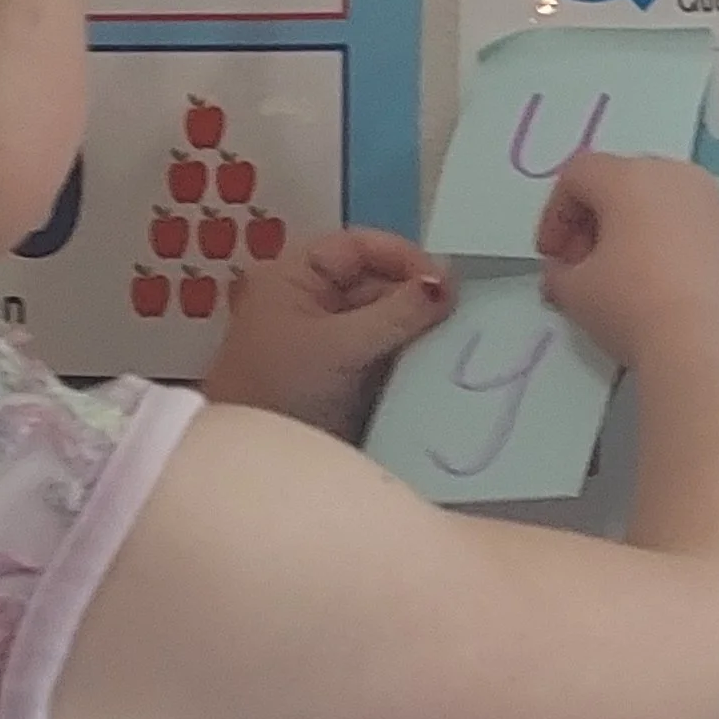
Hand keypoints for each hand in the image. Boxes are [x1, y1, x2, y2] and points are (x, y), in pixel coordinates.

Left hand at [202, 227, 453, 435]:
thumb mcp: (339, 346)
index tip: (446, 283)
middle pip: (378, 284)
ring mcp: (331, 343)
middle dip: (417, 299)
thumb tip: (447, 283)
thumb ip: (396, 313)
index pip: (358, 247)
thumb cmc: (282, 392)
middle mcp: (313, 304)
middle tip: (465, 318)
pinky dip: (413, 362)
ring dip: (420, 333)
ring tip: (461, 343)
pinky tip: (444, 368)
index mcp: (294, 279)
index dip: (403, 257)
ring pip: (388, 323)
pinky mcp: (348, 381)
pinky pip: (388, 358)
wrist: (253, 470)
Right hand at [535, 153, 718, 373]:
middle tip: (584, 266)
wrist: (711, 346)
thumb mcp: (576, 293)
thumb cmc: (632, 306)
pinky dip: (672, 249)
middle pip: (624, 183)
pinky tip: (665, 291)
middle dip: (596, 221)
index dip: (555, 214)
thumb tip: (564, 271)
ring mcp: (717, 206)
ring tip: (624, 280)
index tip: (553, 257)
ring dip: (636, 233)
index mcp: (631, 177)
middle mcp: (678, 178)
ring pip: (664, 205)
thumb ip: (560, 272)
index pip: (578, 175)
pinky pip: (695, 231)